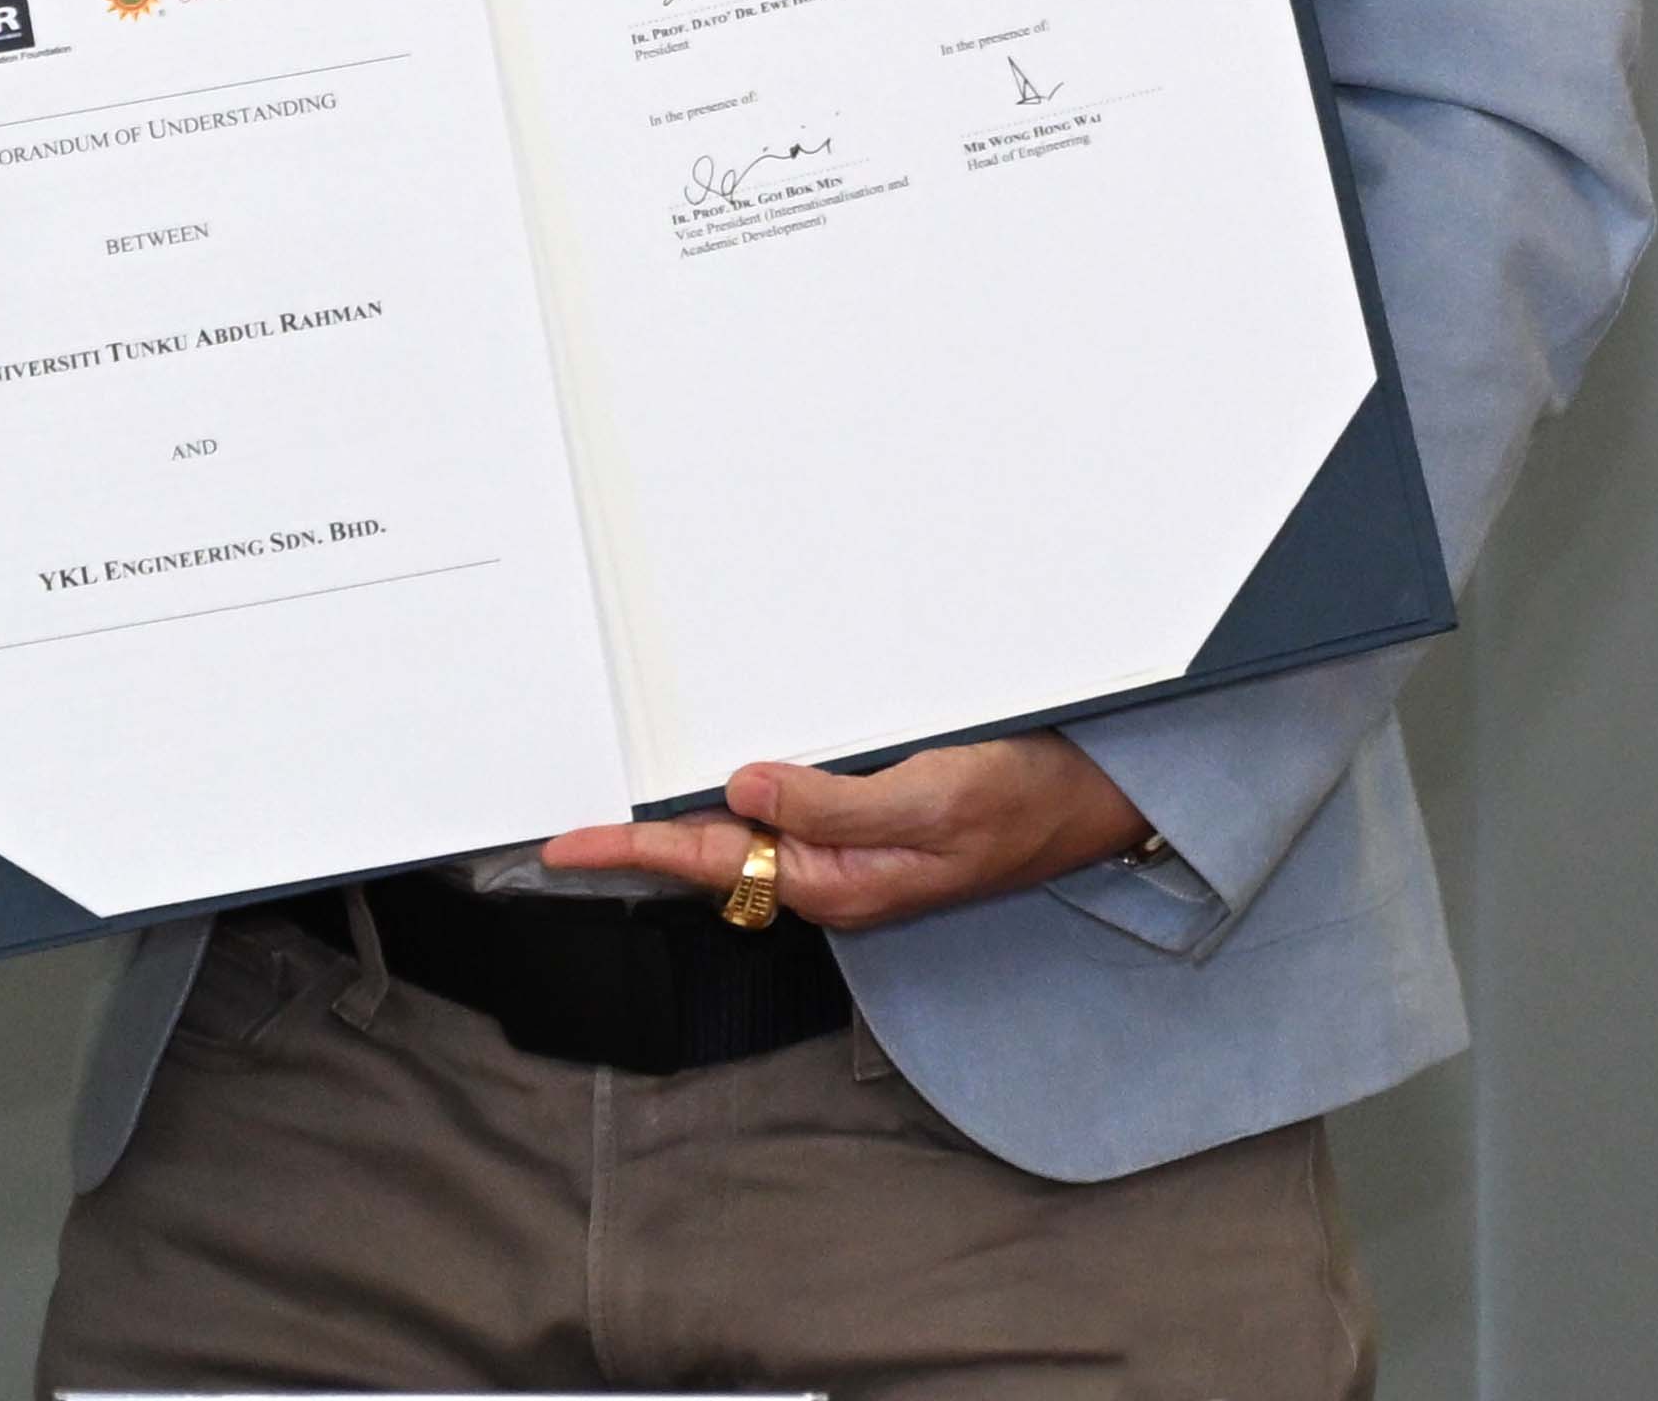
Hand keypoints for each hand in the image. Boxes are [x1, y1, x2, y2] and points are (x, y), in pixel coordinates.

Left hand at [539, 735, 1154, 933]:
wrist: (1095, 797)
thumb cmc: (1024, 800)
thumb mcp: (933, 802)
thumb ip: (836, 806)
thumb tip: (741, 790)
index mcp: (839, 881)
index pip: (711, 863)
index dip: (632, 849)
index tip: (563, 845)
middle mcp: (834, 874)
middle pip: (714, 857)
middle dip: (641, 841)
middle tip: (568, 827)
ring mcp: (851, 850)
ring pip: (744, 834)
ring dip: (684, 817)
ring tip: (616, 805)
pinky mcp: (869, 819)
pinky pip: (783, 813)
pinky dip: (736, 793)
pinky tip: (714, 777)